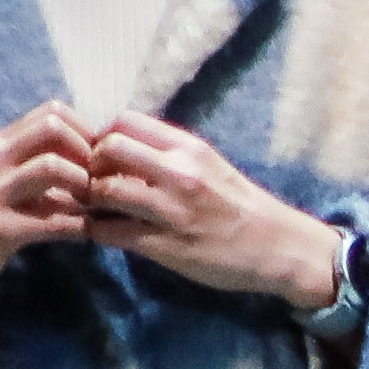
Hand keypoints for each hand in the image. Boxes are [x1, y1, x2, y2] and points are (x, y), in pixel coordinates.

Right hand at [0, 101, 94, 298]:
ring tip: (96, 205)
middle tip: (102, 180)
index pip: (52, 111)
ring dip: (86, 186)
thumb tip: (99, 150)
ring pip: (52, 167)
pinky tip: (88, 233)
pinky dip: (80, 226)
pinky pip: (52, 221)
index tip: (102, 158)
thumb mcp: (7, 177)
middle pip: (53, 129)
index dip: (88, 129)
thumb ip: (40, 159)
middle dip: (89, 152)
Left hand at [82, 115, 340, 306]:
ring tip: (97, 209)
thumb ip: (170, 156)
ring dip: (90, 200)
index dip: (104, 136)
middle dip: (90, 165)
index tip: (106, 157)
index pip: (124, 122)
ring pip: (103, 190)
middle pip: (107, 149)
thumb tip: (125, 151)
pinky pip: (109, 232)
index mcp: (190, 148)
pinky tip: (103, 232)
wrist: (278, 247)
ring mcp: (171, 210)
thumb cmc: (242, 206)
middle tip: (94, 182)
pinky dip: (96, 231)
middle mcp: (180, 173)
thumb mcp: (211, 166)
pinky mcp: (164, 245)